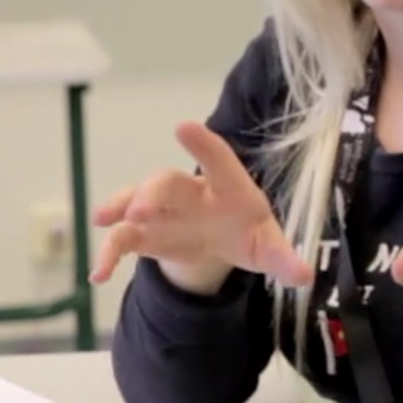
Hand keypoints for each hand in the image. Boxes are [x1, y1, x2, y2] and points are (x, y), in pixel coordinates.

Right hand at [89, 121, 312, 290]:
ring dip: (121, 208)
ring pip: (136, 200)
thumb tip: (304, 275)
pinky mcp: (143, 234)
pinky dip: (108, 253)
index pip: (218, 160)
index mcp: (227, 188)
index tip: (183, 127)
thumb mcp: (268, 248)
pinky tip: (98, 275)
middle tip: (140, 211)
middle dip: (151, 193)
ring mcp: (162, 211)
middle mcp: (190, 193)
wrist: (219, 244)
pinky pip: (121, 238)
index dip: (202, 145)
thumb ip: (284, 260)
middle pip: (167, 182)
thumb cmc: (247, 233)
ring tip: (105, 222)